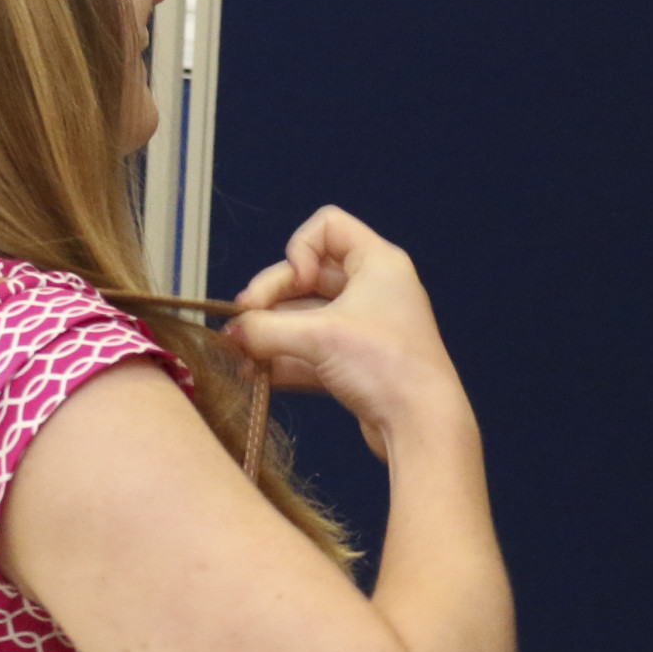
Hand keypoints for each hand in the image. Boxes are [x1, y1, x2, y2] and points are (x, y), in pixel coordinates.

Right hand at [228, 207, 468, 459]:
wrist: (422, 425)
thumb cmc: (386, 365)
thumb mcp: (318, 337)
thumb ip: (265, 329)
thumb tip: (230, 333)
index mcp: (377, 263)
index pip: (328, 227)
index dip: (300, 249)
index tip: (295, 280)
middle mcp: (374, 288)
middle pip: (307, 274)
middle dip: (271, 298)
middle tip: (242, 323)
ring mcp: (366, 327)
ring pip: (306, 316)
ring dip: (272, 332)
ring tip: (240, 353)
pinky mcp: (358, 363)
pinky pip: (313, 350)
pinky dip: (285, 358)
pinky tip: (256, 375)